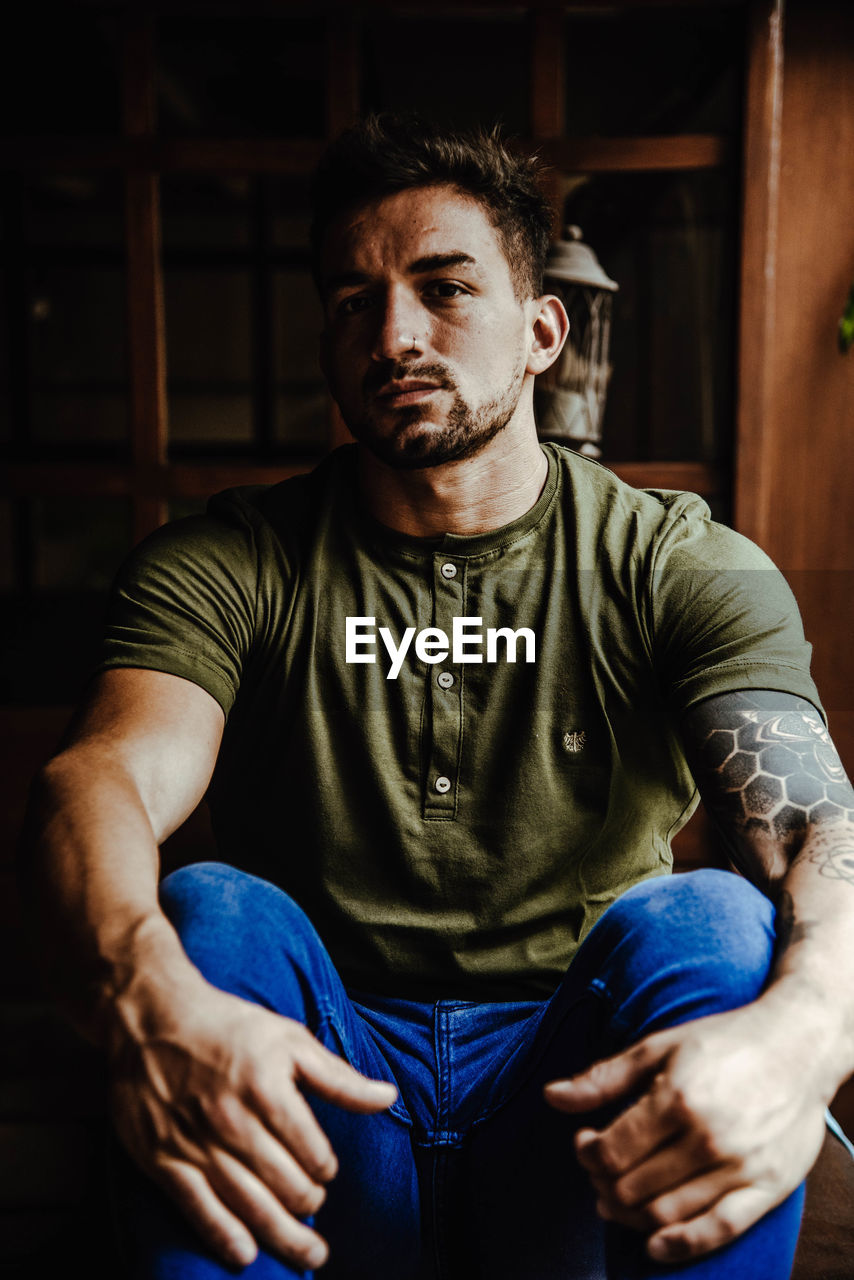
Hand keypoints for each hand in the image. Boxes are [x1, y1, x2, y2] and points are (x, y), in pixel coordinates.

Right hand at [108, 973, 396, 1270]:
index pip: (312, 1151)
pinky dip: (224, 1236)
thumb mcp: (289, 1039)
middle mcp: (233, 1121)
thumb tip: (389, 1097)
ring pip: (249, 1204)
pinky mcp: (163, 1160)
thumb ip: (338, 1078)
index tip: (324, 1169)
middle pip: (285, 1184)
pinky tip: (246, 1254)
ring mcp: (196, 1144)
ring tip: (309, 1257)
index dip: (325, 1167)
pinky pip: (198, 1208)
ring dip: (283, 1236)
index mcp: (268, 1090)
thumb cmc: (228, 1028)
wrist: (150, 1019)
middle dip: (309, 1203)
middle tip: (314, 1206)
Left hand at [543, 1004, 826, 1263]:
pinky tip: (654, 1245)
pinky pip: (719, 1230)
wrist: (799, 1046)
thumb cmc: (724, 1041)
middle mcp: (708, 1138)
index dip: (588, 1154)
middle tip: (599, 1169)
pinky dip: (682, 1245)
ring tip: (618, 1197)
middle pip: (633, 1186)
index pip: (612, 1151)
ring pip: (666, 1213)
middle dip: (603, 1183)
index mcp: (678, 1099)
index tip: (585, 1143)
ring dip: (630, 1214)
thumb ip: (604, 1077)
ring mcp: (740, 1168)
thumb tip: (550, 1096)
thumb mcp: (659, 1046)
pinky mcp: (767, 1188)